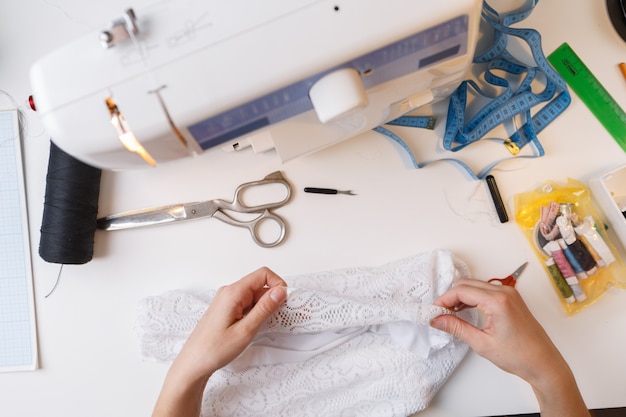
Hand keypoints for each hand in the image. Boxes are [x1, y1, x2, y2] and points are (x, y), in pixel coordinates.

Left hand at [153, 267, 286, 416]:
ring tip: (260, 327)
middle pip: (259, 285)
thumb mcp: (246, 330)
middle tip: (275, 318)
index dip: (278, 284)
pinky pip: (246, 303)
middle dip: (271, 299)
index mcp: (233, 293)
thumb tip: (280, 291)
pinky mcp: (226, 308)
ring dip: (263, 307)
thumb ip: (264, 308)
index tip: (284, 300)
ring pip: (254, 295)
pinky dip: (254, 312)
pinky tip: (252, 327)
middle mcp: (229, 292)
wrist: (194, 363)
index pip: (263, 274)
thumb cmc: (214, 349)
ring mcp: (226, 300)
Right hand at [430, 278, 589, 416]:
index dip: (444, 300)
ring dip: (461, 296)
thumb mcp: (482, 344)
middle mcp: (505, 292)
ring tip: (450, 314)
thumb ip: (457, 328)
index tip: (434, 312)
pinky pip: (486, 291)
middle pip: (467, 284)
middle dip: (450, 296)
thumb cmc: (519, 356)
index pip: (462, 291)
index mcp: (498, 301)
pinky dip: (472, 298)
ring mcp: (510, 293)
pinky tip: (465, 311)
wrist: (544, 364)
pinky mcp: (511, 299)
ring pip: (476, 286)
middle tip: (440, 313)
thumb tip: (437, 320)